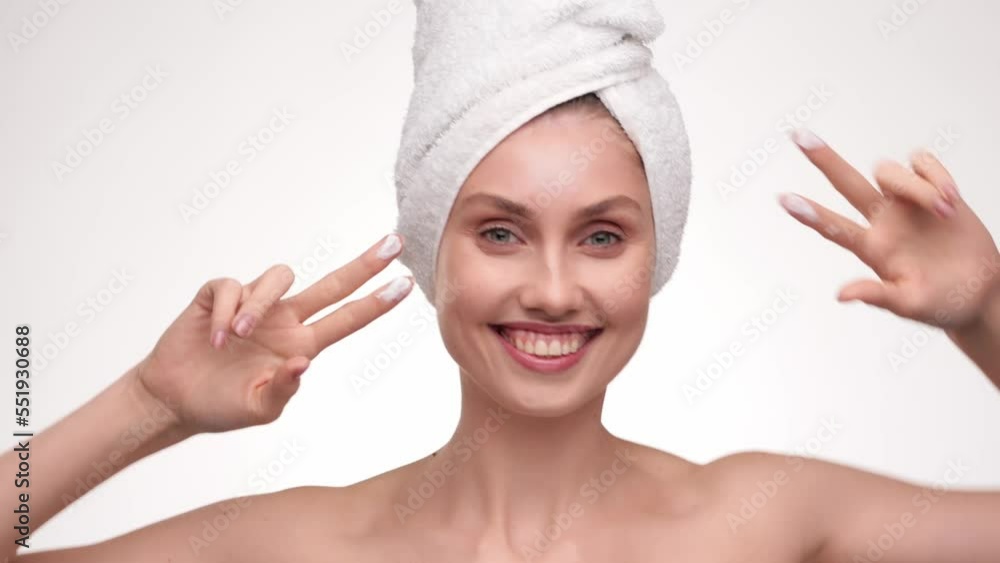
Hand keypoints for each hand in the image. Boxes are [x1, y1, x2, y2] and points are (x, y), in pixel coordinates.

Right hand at [134, 233, 411, 434]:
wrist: (172, 400)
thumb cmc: (221, 406)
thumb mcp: (258, 410)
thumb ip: (282, 389)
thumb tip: (304, 363)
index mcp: (301, 345)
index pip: (347, 319)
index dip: (376, 302)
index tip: (406, 284)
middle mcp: (285, 319)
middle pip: (333, 284)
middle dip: (364, 264)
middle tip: (395, 243)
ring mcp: (254, 305)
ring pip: (278, 278)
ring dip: (260, 303)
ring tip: (237, 337)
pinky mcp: (220, 296)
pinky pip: (232, 286)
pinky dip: (226, 310)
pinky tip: (216, 338)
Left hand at [777, 128, 999, 329]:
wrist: (981, 290)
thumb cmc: (941, 302)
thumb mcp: (910, 305)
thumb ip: (878, 296)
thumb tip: (842, 295)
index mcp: (871, 248)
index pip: (834, 227)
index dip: (811, 215)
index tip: (783, 200)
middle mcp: (882, 220)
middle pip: (846, 183)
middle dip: (824, 159)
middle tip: (800, 137)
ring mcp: (905, 203)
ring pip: (889, 171)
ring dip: (917, 185)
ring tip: (944, 210)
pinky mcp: (933, 189)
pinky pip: (922, 162)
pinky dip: (936, 174)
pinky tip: (951, 199)